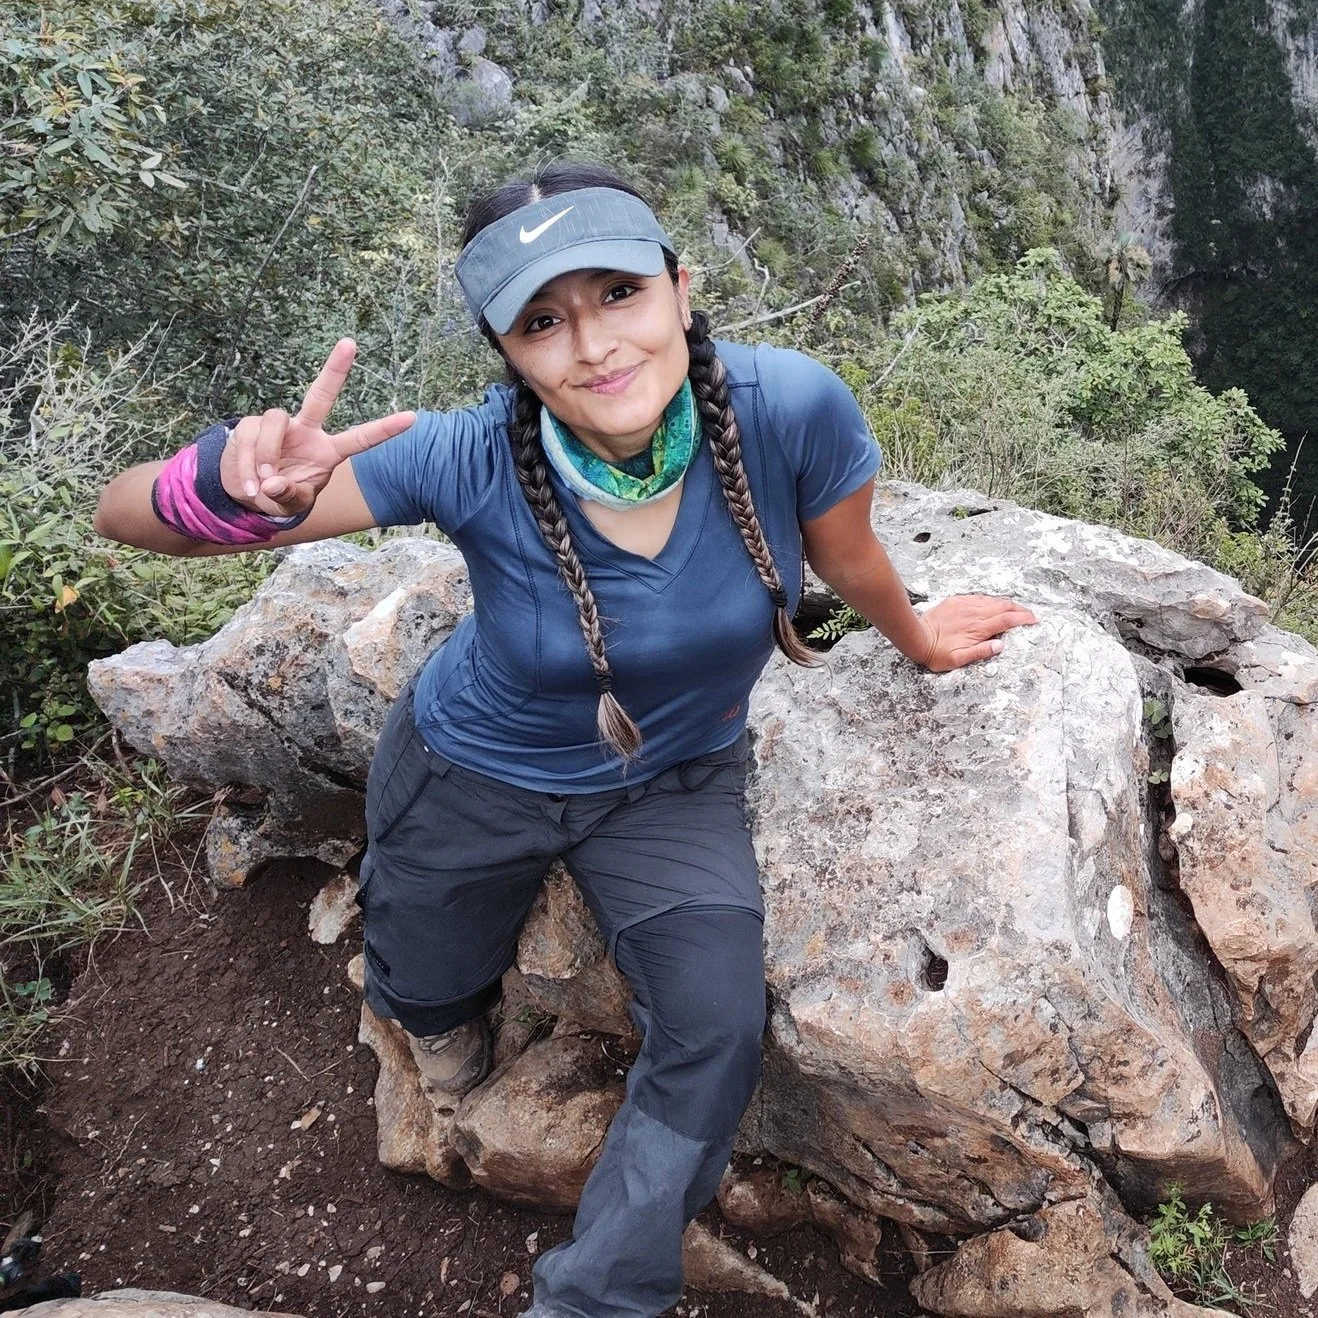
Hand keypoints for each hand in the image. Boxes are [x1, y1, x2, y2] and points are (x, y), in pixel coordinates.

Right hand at [219, 339, 415, 515]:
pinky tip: (248, 487)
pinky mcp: (251, 426)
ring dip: (267, 455)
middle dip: (335, 369)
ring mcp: (279, 425)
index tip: (411, 418)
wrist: (246, 493)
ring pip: (275, 422)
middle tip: (350, 343)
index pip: (360, 439)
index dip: (384, 430)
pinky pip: (248, 441)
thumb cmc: (279, 494)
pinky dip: (246, 468)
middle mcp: (306, 431)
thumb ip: (289, 495)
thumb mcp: (291, 503)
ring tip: (261, 485)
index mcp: (327, 451)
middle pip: (321, 395)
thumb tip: (274, 483)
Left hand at [915, 595, 1037, 670]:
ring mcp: (965, 605)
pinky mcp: (956, 601)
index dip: (1023, 619)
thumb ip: (981, 652)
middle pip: (1004, 607)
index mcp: (977, 628)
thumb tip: (1000, 645)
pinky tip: (993, 604)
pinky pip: (978, 597)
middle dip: (1020, 610)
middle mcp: (974, 613)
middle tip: (1029, 615)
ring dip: (1007, 604)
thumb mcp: (958, 660)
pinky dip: (990, 600)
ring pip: (992, 600)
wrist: (916, 637)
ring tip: (1016, 610)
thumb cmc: (936, 653)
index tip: (1034, 620)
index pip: (1007, 620)